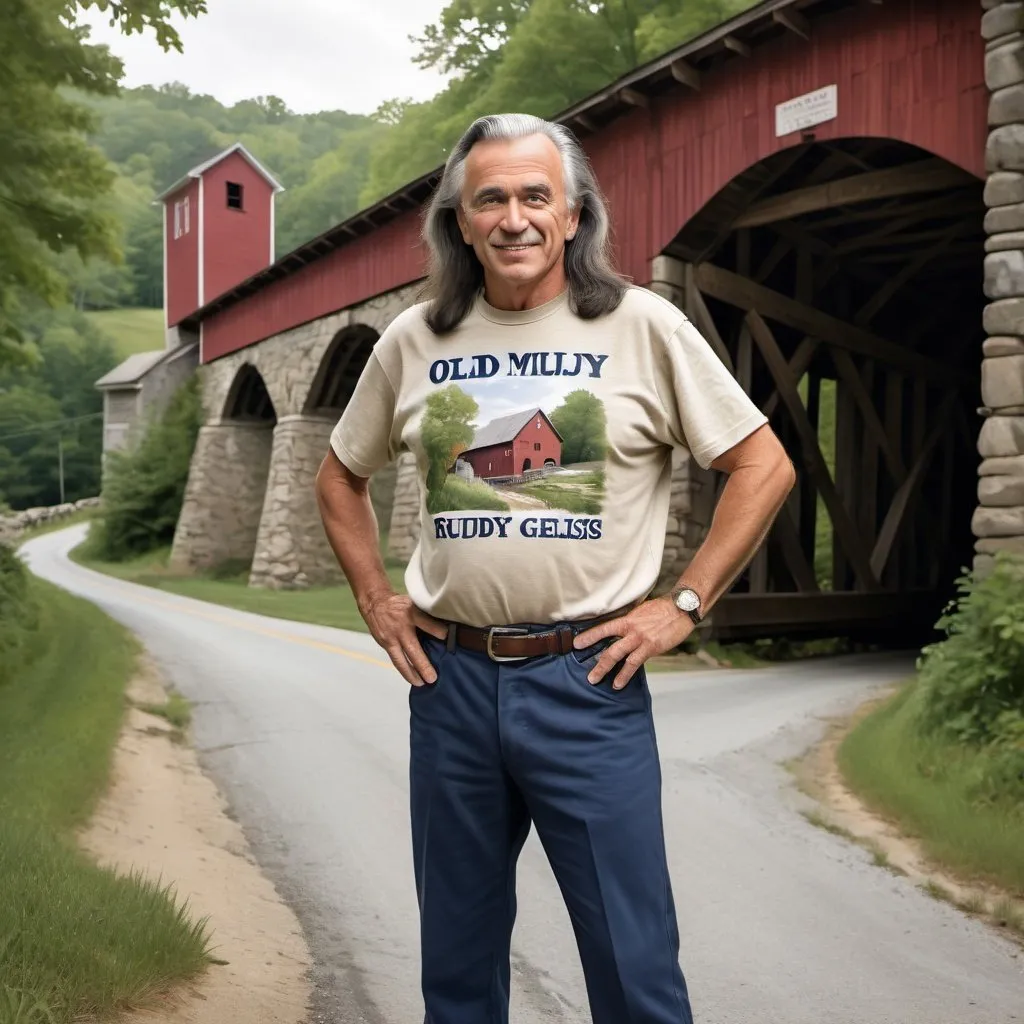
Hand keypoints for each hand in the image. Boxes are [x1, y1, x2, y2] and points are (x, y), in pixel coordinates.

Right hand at [363, 592, 447, 686]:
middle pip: (413, 649)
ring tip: (421, 683)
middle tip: (432, 678)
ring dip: (411, 674)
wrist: (374, 603)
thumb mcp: (414, 603)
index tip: (447, 637)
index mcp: (411, 613)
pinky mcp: (385, 644)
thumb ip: (426, 617)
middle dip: (423, 665)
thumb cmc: (399, 605)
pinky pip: (395, 659)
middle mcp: (401, 627)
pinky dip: (404, 669)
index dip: (437, 630)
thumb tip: (443, 631)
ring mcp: (391, 638)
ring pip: (401, 660)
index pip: (426, 623)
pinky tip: (411, 677)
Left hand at [572, 597, 693, 689]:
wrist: (682, 608)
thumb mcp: (641, 611)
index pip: (604, 627)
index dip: (589, 636)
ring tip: (595, 679)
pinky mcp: (651, 647)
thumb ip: (630, 621)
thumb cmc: (662, 609)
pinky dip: (624, 674)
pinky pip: (634, 663)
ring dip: (604, 669)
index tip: (576, 644)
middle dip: (595, 660)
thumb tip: (621, 630)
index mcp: (627, 619)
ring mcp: (640, 639)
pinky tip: (618, 684)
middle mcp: (631, 629)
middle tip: (585, 670)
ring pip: (617, 655)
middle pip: (608, 646)